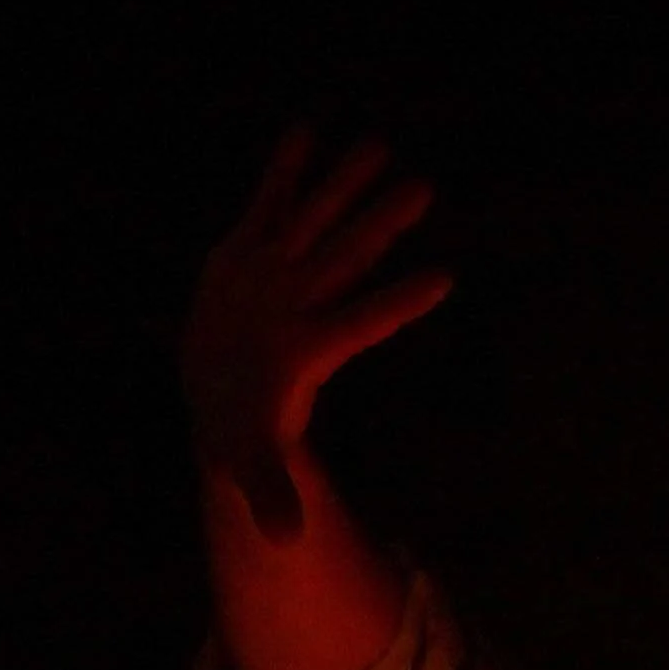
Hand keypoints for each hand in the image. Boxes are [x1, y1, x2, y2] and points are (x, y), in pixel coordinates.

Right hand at [181, 129, 450, 539]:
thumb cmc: (243, 435)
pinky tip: (306, 128)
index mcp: (309, 352)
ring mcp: (278, 273)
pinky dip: (282, 168)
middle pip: (348, 257)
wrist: (222, 398)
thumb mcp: (251, 465)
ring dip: (345, 182)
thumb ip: (272, 494)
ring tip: (378, 143)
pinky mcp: (248, 251)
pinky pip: (266, 202)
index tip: (446, 278)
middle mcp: (304, 304)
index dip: (397, 304)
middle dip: (381, 223)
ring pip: (316, 220)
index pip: (361, 324)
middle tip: (425, 188)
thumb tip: (287, 541)